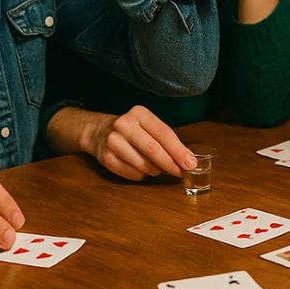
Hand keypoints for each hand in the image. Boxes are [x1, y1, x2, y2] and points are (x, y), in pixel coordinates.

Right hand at [76, 106, 196, 180]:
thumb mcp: (148, 125)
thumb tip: (187, 160)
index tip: (191, 163)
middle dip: (171, 164)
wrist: (98, 131)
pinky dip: (142, 175)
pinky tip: (141, 168)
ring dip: (156, 171)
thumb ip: (166, 139)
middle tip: (182, 172)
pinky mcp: (106, 159)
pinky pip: (133, 174)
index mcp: (139, 113)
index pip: (163, 134)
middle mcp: (124, 125)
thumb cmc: (133, 130)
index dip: (179, 151)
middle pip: (153, 150)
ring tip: (158, 167)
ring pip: (144, 165)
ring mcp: (113, 142)